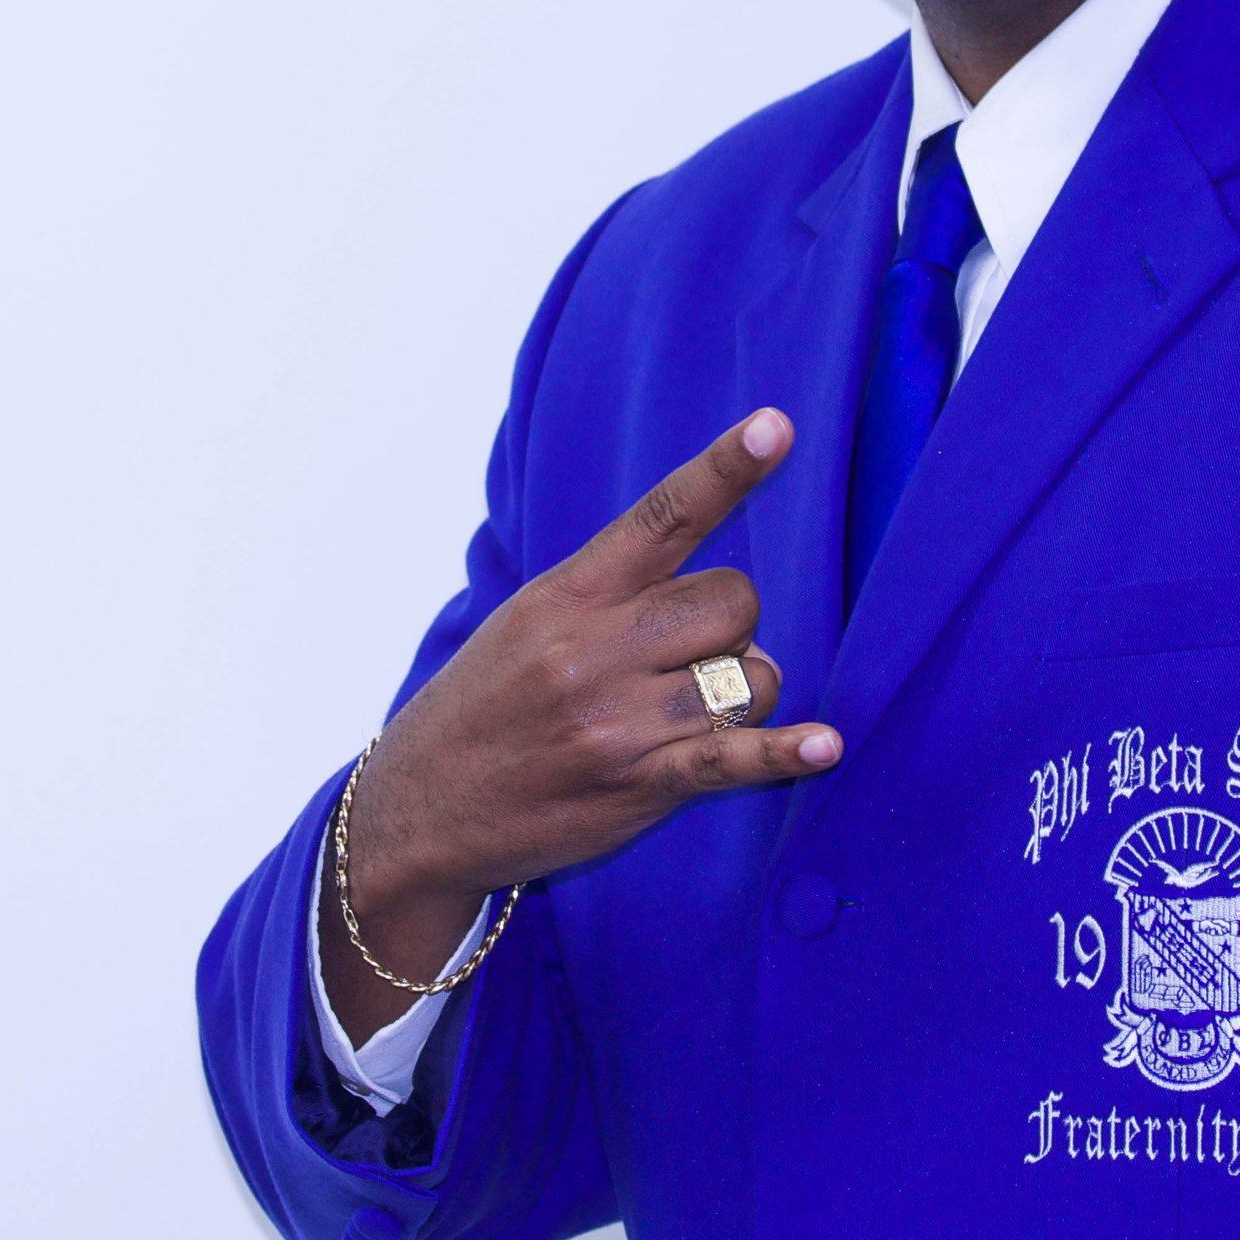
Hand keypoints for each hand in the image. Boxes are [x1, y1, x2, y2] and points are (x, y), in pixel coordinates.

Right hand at [318, 407, 837, 1043]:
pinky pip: (733, 759)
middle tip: (689, 659)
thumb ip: (616, 592)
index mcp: (571, 594)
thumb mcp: (530, 621)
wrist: (415, 815)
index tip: (776, 425)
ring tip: (692, 713)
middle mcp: (595, 650)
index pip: (662, 515)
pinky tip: (823, 745)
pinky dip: (786, 752)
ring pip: (749, 677)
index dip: (726, 468)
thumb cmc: (489, 705)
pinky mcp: (637, 786)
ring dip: (743, 693)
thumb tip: (725, 597)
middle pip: (734, 601)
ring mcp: (618, 721)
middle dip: (733, 625)